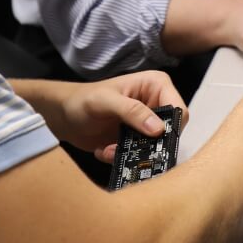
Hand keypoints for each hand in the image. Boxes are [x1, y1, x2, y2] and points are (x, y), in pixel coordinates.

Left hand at [55, 72, 187, 162]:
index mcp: (156, 85)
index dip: (171, 128)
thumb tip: (158, 129)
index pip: (180, 110)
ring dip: (132, 154)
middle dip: (147, 145)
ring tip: (108, 150)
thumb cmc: (82, 99)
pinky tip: (104, 150)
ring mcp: (146, 124)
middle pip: (170, 133)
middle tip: (123, 148)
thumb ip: (131, 111)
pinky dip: (122, 157)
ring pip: (155, 148)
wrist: (63, 115)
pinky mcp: (136, 140)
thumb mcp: (105, 101)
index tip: (151, 140)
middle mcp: (156, 104)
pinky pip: (140, 156)